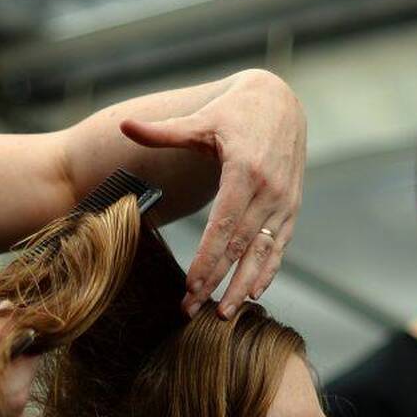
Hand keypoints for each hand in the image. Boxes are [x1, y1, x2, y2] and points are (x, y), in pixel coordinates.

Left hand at [120, 69, 305, 317]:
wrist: (281, 103)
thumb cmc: (234, 112)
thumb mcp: (200, 120)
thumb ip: (162, 130)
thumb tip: (125, 125)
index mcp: (244, 171)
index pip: (224, 225)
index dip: (208, 258)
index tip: (191, 285)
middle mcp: (269, 190)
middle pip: (239, 246)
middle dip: (216, 281)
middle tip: (192, 309)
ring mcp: (283, 202)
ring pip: (263, 253)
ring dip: (243, 286)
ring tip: (224, 314)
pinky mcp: (291, 208)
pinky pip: (279, 246)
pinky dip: (268, 271)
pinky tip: (253, 292)